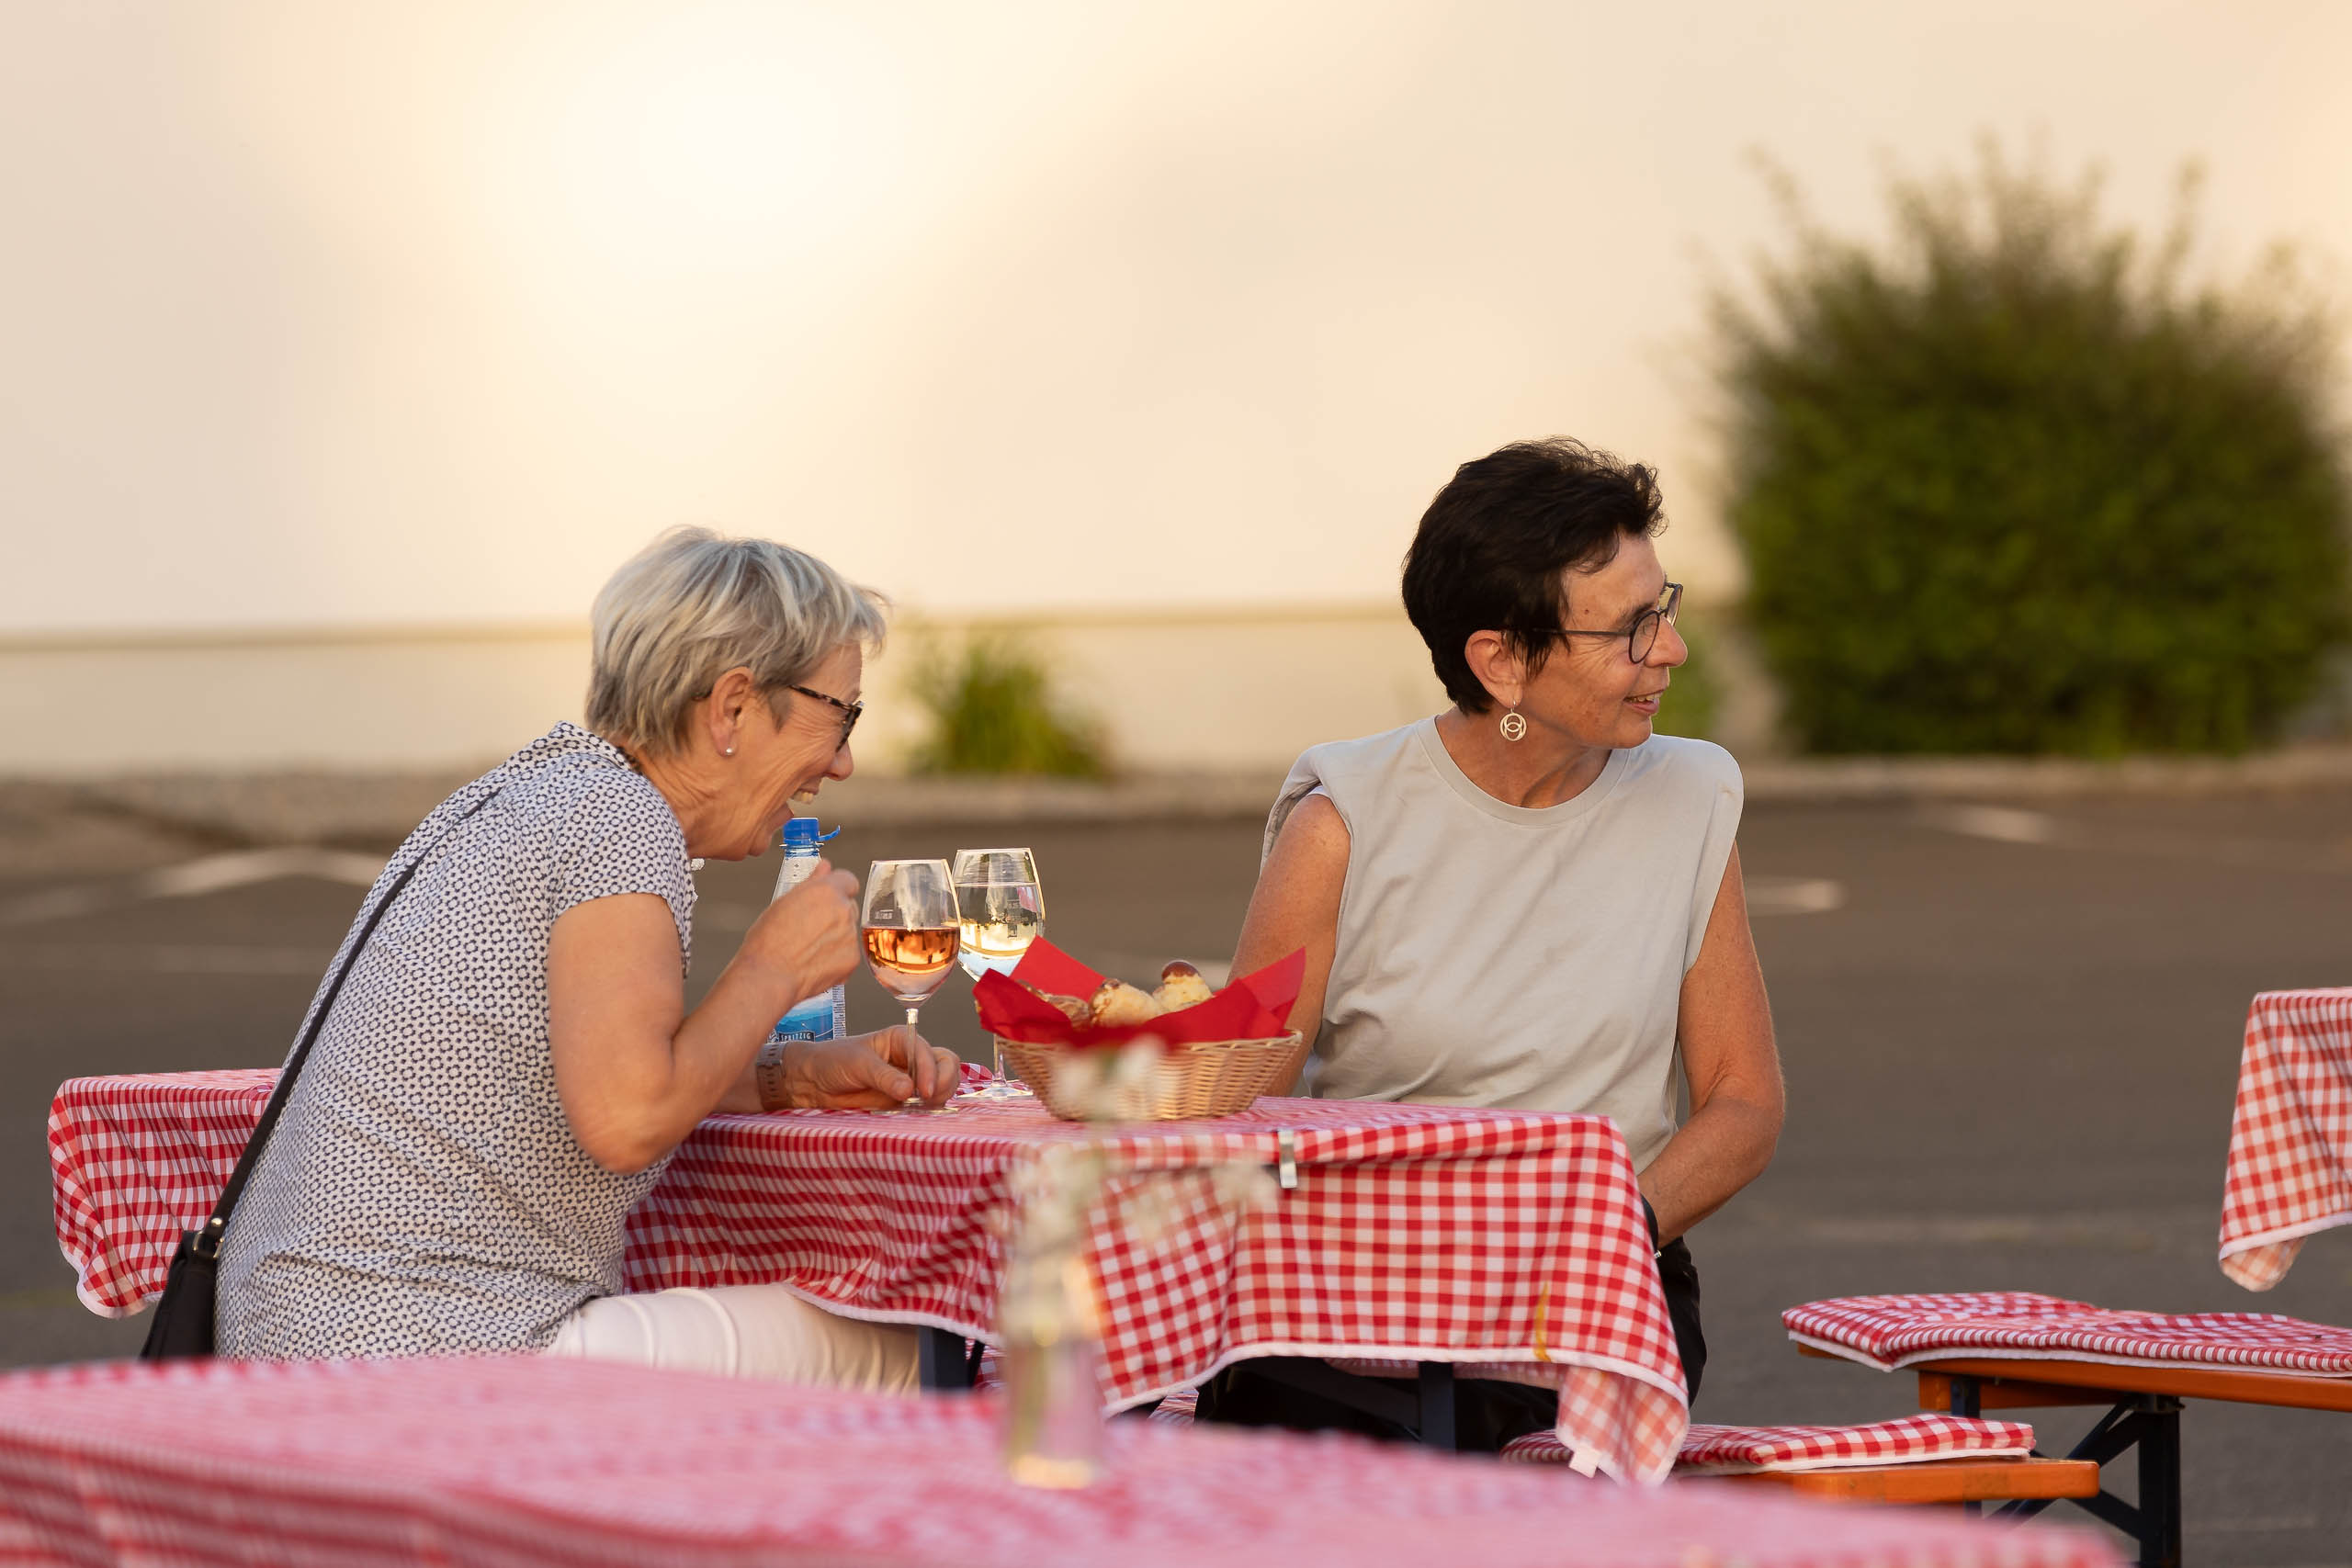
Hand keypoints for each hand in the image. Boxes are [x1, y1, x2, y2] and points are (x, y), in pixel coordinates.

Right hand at [739, 859, 859, 1007]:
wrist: (769, 976)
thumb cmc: (768, 940)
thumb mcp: (783, 903)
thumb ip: (811, 883)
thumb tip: (825, 866)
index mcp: (827, 891)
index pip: (848, 880)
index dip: (836, 888)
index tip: (826, 896)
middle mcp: (843, 911)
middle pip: (848, 905)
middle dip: (834, 913)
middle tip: (810, 926)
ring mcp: (850, 936)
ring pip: (847, 930)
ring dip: (834, 935)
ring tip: (807, 947)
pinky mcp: (851, 959)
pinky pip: (847, 952)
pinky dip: (835, 956)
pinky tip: (814, 962)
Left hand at [781, 1028, 960, 1109]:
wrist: (814, 1082)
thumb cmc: (833, 1061)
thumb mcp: (858, 1064)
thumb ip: (884, 1076)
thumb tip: (909, 1090)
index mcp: (901, 1040)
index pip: (929, 1052)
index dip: (931, 1071)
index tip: (923, 1091)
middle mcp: (910, 1058)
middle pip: (946, 1065)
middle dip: (944, 1081)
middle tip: (930, 1099)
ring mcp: (910, 1080)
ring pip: (942, 1085)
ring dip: (940, 1096)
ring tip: (925, 1107)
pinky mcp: (904, 1101)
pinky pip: (926, 1104)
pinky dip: (929, 1109)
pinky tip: (919, 1114)